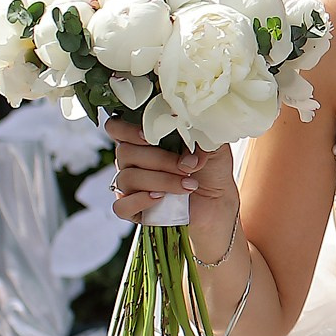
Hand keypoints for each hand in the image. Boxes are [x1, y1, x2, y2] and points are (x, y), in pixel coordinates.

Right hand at [105, 117, 238, 252]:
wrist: (218, 204)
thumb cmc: (211, 172)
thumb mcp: (211, 147)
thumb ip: (199, 131)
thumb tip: (190, 124)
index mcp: (145, 142)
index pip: (117, 128)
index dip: (127, 129)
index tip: (151, 136)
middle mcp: (133, 163)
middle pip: (125, 153)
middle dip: (160, 159)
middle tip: (187, 167)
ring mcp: (131, 188)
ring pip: (127, 178)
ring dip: (162, 180)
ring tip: (188, 185)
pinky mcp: (134, 211)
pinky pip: (122, 206)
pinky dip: (140, 201)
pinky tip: (161, 198)